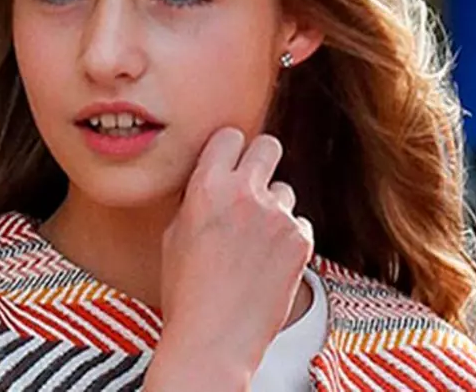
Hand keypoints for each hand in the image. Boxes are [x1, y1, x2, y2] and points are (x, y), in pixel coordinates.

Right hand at [144, 128, 313, 390]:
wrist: (214, 339)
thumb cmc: (186, 291)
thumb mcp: (175, 235)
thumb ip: (197, 199)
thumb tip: (213, 178)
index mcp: (206, 187)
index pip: (230, 136)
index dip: (231, 150)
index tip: (231, 163)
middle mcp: (243, 193)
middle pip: (269, 146)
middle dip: (263, 161)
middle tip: (256, 186)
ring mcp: (276, 215)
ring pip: (286, 192)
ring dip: (275, 211)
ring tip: (255, 248)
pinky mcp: (300, 240)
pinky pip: (301, 224)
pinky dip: (290, 241)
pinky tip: (270, 266)